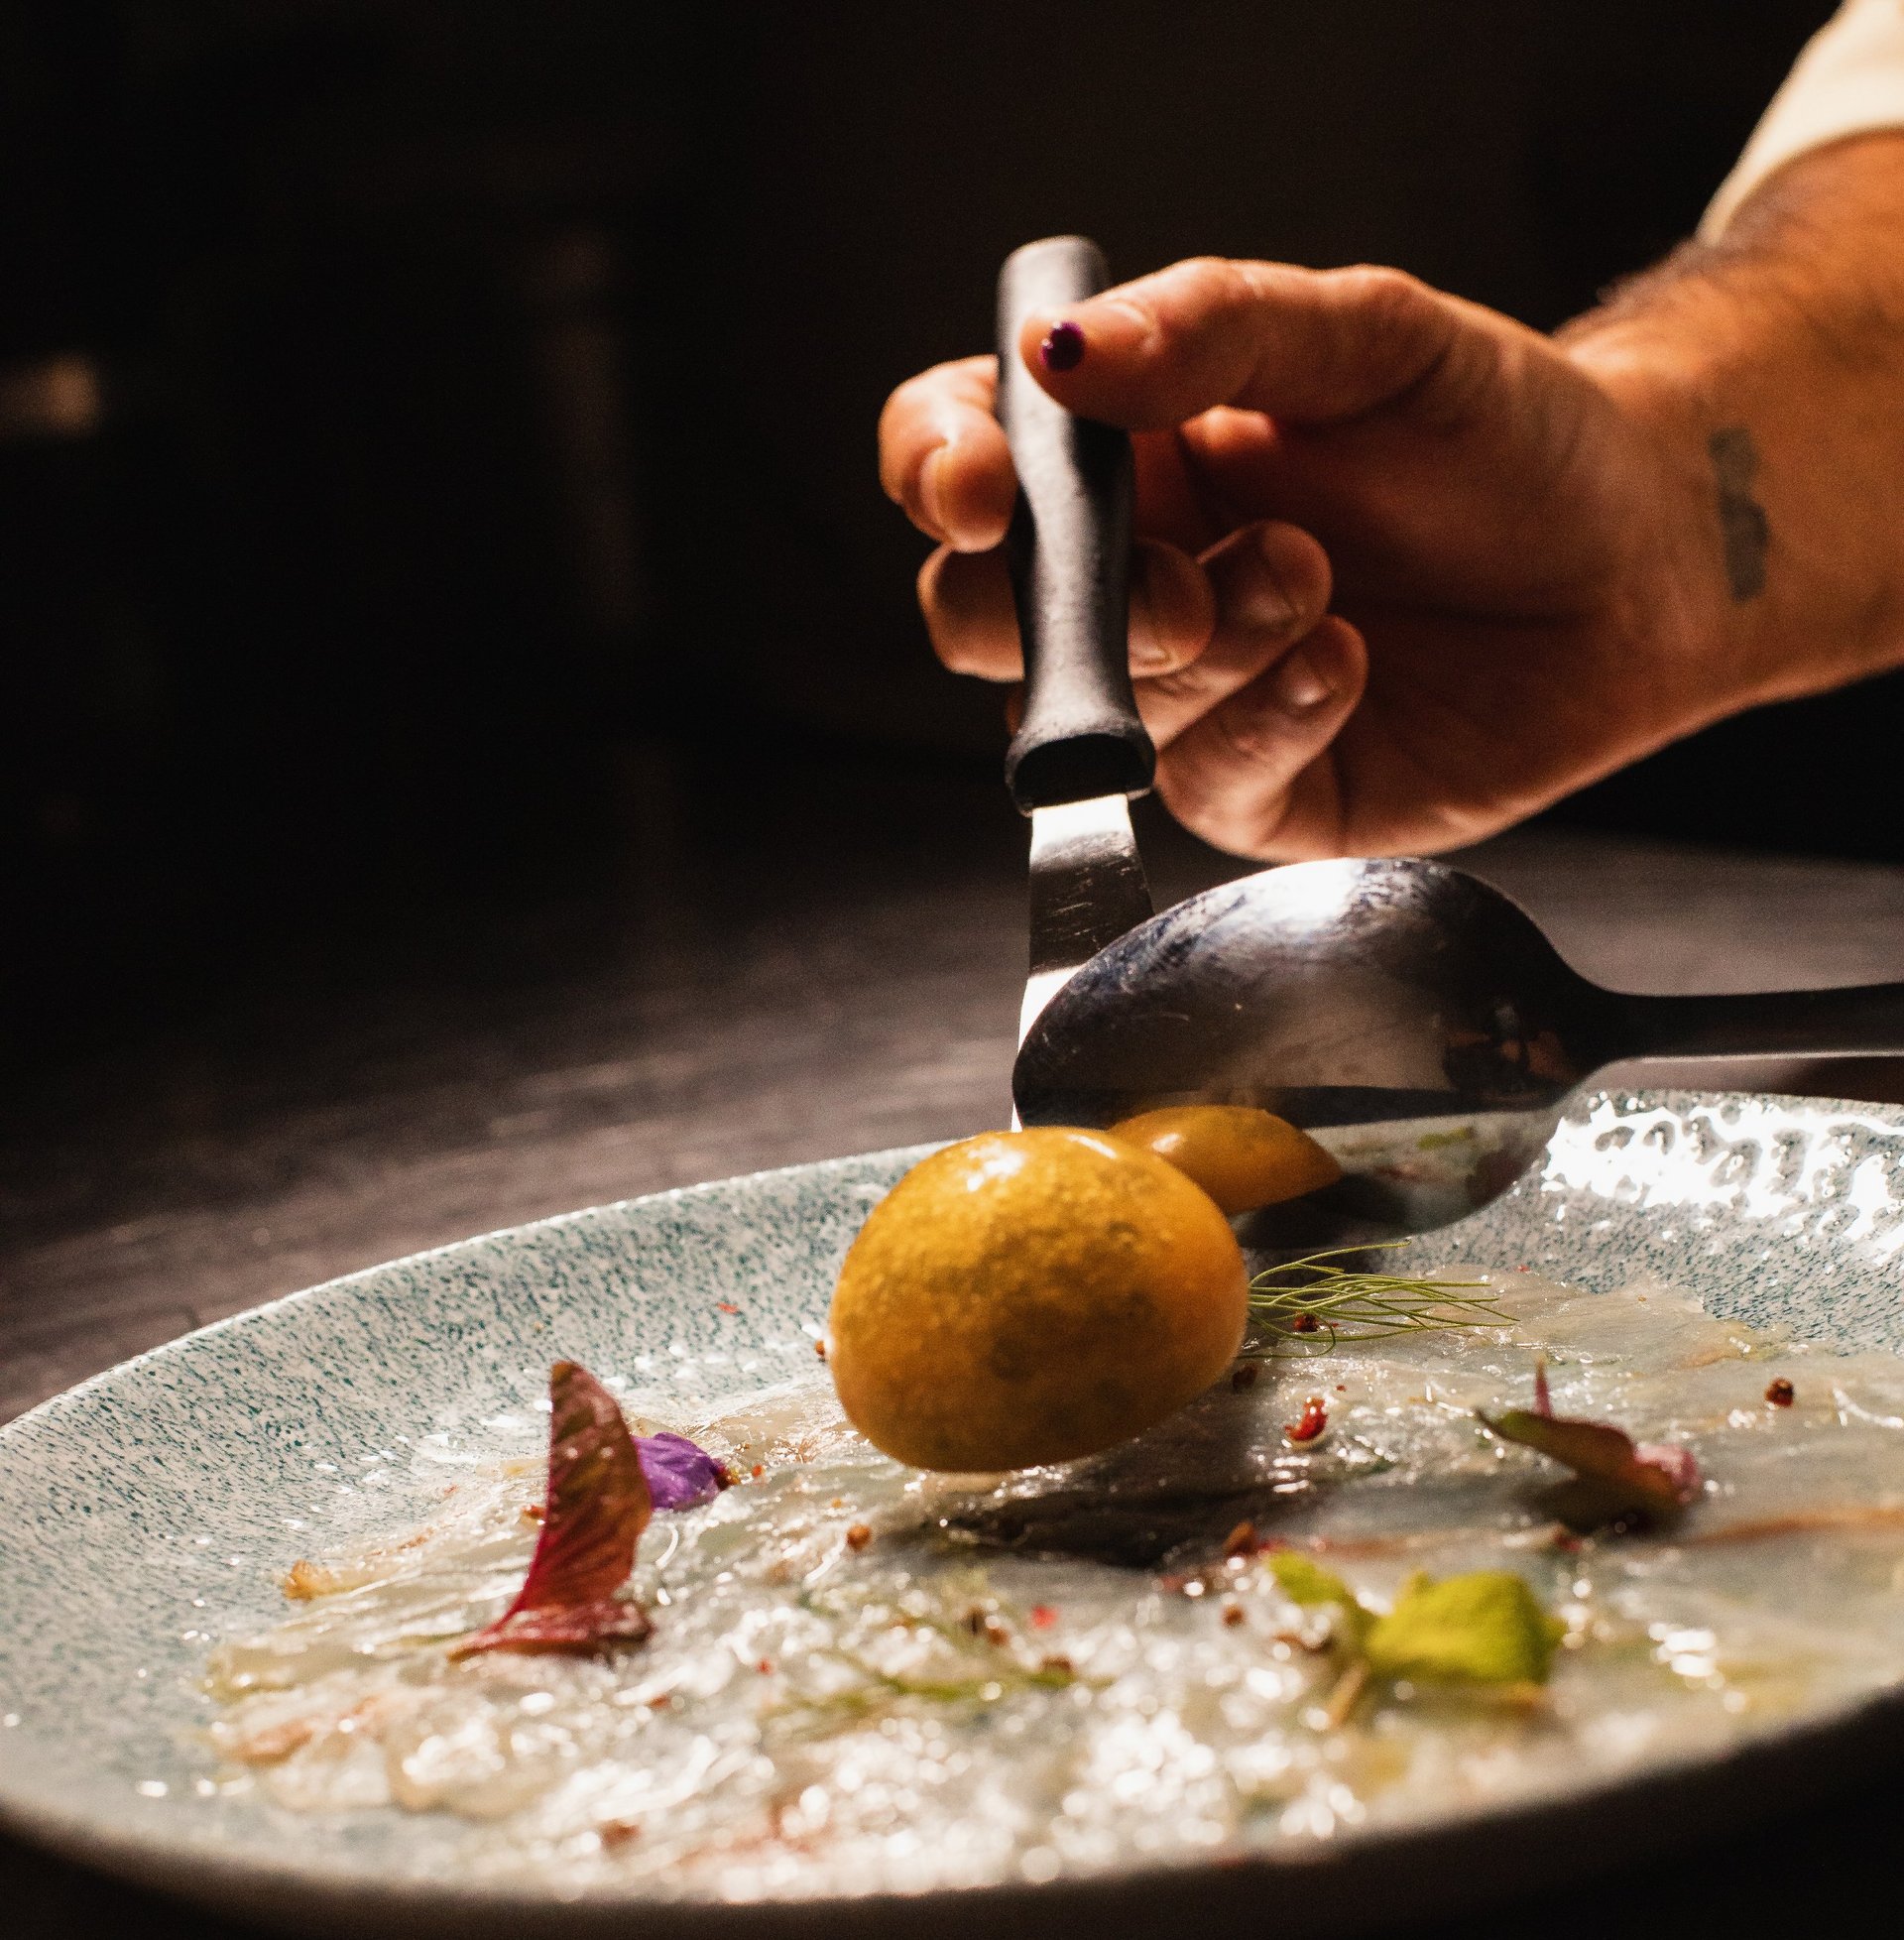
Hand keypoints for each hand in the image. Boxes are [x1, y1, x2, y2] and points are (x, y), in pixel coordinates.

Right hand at [879, 255, 1750, 857]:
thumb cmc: (1504, 435)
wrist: (1636, 559)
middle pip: (977, 615)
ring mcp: (1184, 694)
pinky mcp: (1255, 789)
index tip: (985, 488)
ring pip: (1101, 705)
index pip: (956, 456)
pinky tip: (1349, 667)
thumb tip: (1056, 352)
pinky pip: (1204, 782)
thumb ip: (1213, 327)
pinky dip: (1273, 716)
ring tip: (1322, 585)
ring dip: (1211, 644)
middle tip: (1175, 584)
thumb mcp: (1369, 336)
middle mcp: (1130, 578)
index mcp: (1123, 454)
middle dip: (1059, 610)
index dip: (937, 474)